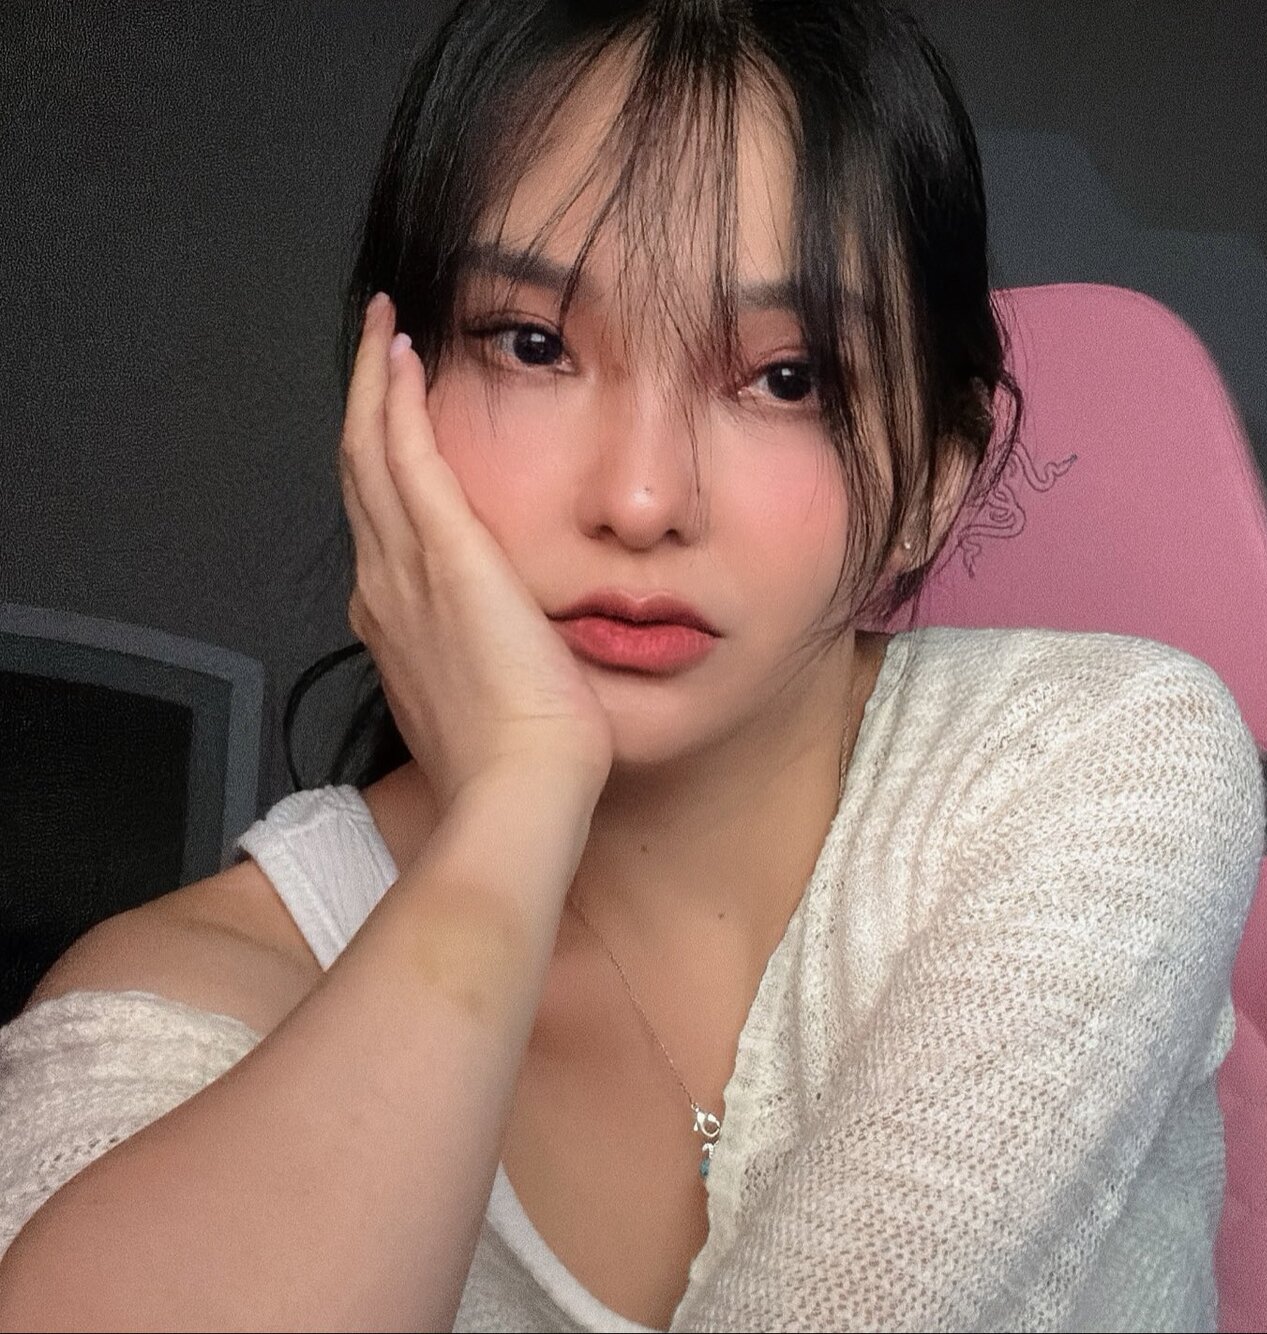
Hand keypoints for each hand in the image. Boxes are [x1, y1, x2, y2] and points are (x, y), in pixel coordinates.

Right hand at [338, 293, 612, 814]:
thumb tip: (521, 650)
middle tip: (374, 344)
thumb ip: (494, 661)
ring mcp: (405, 569)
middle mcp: (385, 589)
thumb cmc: (522, 767)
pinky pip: (405, 453)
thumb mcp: (496, 701)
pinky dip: (394, 398)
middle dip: (363, 404)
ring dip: (372, 383)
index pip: (381, 525)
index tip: (391, 423)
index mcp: (400, 626)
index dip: (378, 465)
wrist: (521, 792)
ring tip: (382, 327)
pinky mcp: (445, 554)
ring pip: (369, 451)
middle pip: (360, 474)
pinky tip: (400, 352)